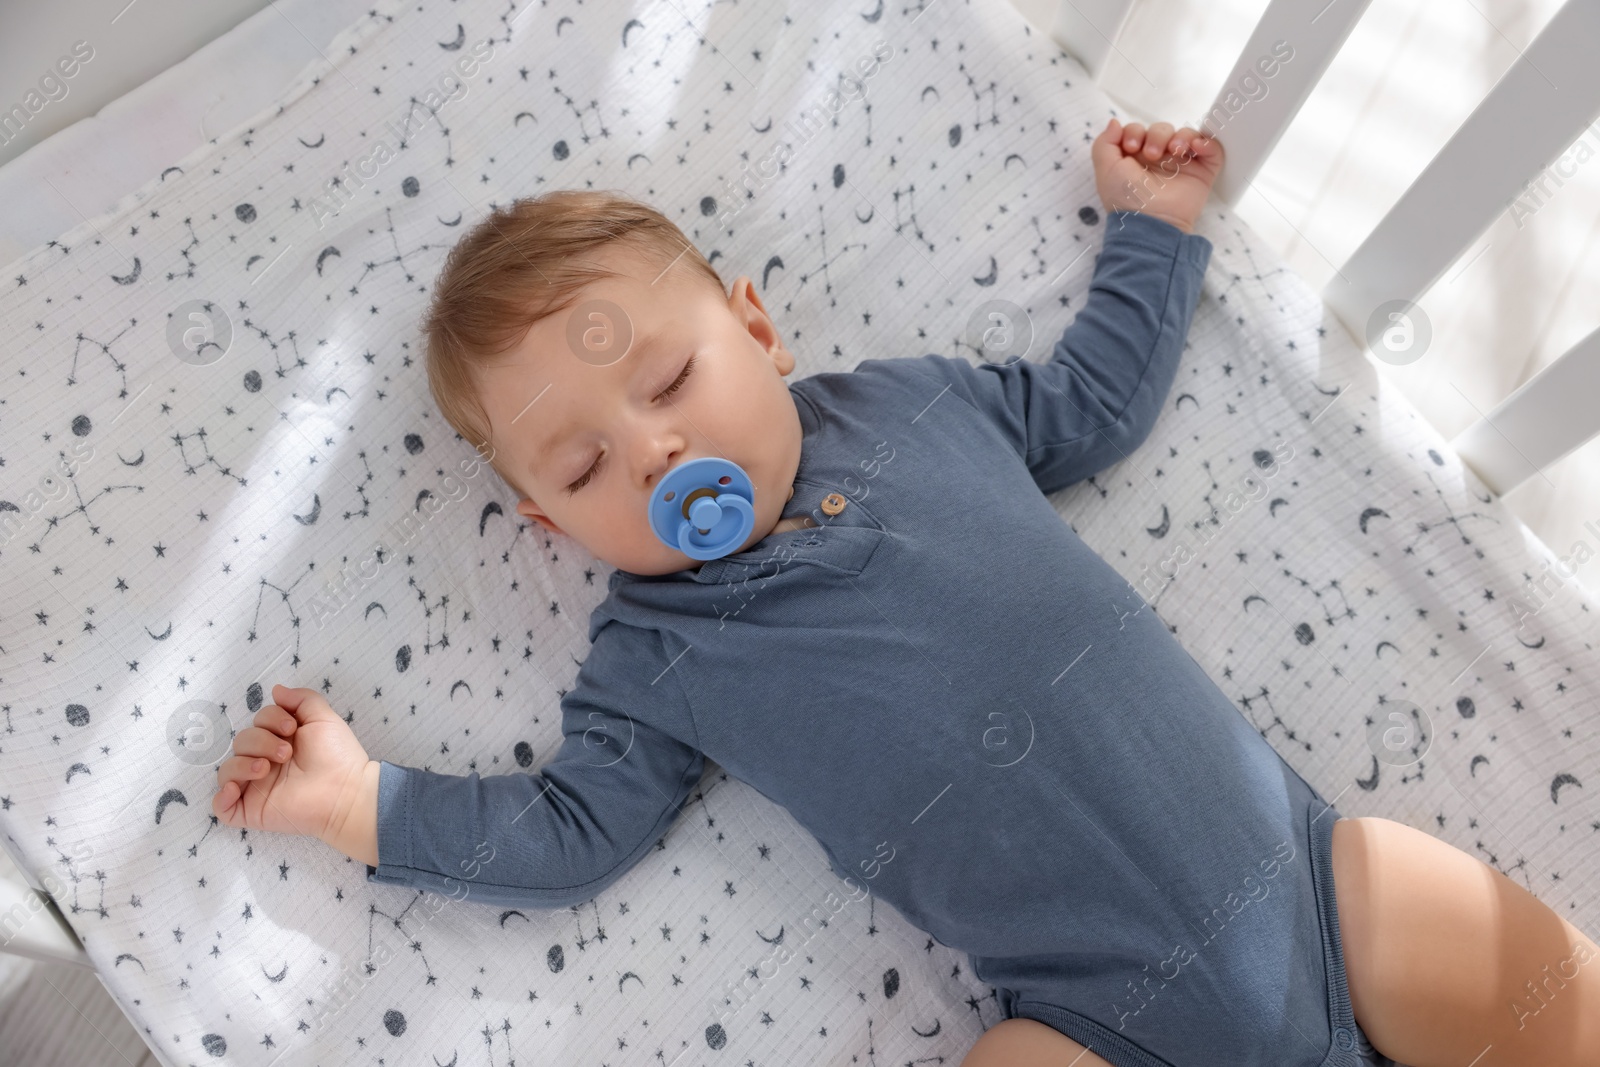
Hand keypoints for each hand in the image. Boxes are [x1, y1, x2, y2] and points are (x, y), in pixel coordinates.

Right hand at [213, 684, 375, 858]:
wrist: (346, 790)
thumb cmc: (338, 754)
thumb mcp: (322, 717)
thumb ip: (301, 699)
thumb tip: (276, 689)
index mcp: (279, 740)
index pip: (256, 722)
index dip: (268, 719)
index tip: (291, 727)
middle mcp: (264, 762)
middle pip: (240, 742)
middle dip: (260, 741)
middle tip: (286, 753)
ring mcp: (256, 787)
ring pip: (227, 770)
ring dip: (242, 764)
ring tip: (266, 768)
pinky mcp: (252, 810)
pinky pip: (221, 806)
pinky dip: (221, 797)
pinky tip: (235, 789)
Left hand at [1092, 118, 1224, 233]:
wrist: (1151, 223)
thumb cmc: (1126, 201)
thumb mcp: (1106, 170)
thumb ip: (1104, 143)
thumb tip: (1114, 123)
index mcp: (1135, 159)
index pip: (1139, 131)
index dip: (1135, 132)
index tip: (1132, 146)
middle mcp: (1159, 160)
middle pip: (1162, 130)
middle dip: (1157, 135)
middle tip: (1153, 154)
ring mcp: (1182, 165)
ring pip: (1186, 135)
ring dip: (1181, 136)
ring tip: (1175, 151)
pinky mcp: (1202, 173)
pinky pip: (1212, 150)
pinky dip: (1208, 143)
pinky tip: (1196, 147)